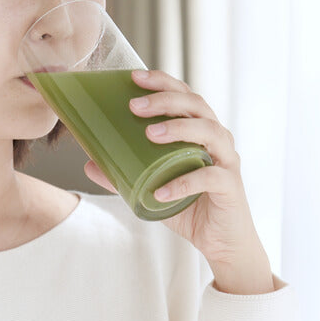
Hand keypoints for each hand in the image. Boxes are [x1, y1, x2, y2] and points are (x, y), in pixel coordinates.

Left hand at [83, 69, 274, 294]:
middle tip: (134, 106)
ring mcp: (227, 161)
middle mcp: (218, 139)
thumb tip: (89, 164)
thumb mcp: (151, 189)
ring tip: (150, 134)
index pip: (185, 95)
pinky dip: (184, 182)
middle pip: (197, 105)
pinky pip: (210, 178)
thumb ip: (124, 176)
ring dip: (179, 128)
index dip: (162, 82)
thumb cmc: (190, 207)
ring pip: (210, 132)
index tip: (134, 77)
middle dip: (165, 100)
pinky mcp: (231, 187)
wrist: (222, 243)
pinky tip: (161, 191)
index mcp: (200, 131)